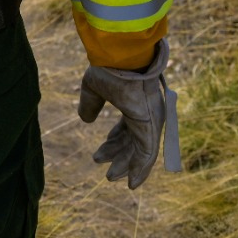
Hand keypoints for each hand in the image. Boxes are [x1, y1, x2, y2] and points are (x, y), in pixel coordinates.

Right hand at [77, 38, 180, 188]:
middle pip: (133, 142)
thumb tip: (85, 119)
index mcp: (135, 104)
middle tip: (107, 173)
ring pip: (142, 152)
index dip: (113, 143)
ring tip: (112, 178)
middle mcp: (147, 115)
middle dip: (119, 158)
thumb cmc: (109, 67)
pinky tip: (132, 181)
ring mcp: (152, 121)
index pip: (127, 130)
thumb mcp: (93, 89)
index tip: (100, 156)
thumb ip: (90, 104)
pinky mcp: (152, 126)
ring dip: (128, 167)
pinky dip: (140, 169)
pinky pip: (148, 153)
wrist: (121, 56)